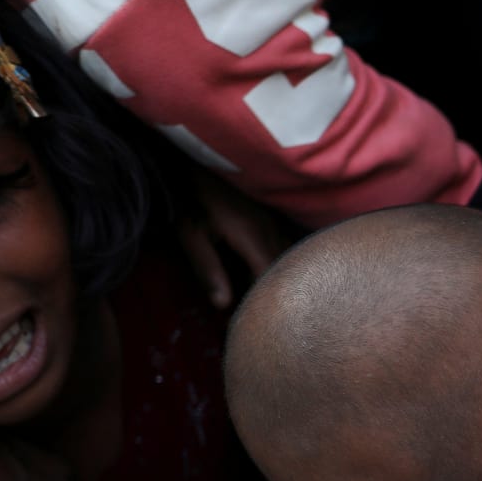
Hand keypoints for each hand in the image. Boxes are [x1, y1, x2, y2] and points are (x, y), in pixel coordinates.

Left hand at [177, 169, 281, 310]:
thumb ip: (207, 268)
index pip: (270, 280)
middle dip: (276, 295)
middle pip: (285, 272)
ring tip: (270, 299)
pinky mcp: (274, 218)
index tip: (254, 321)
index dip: (265, 303)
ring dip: (282, 279)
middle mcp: (270, 231)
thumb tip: (222, 305)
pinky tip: (273, 275)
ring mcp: (275, 222)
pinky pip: (288, 248)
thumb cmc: (191, 197)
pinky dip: (284, 265)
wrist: (200, 159)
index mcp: (251, 237)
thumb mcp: (191, 234)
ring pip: (290, 259)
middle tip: (264, 316)